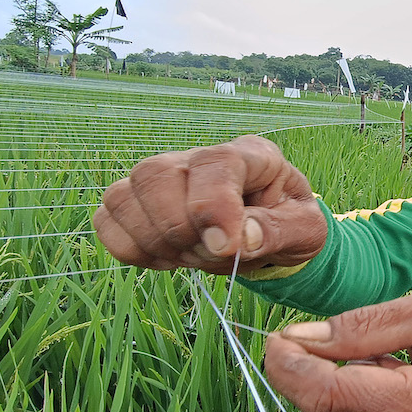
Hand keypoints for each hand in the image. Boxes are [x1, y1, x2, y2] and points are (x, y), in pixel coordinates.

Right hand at [93, 135, 327, 273]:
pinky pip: (106, 220)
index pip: (216, 162)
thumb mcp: (305, 231)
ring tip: (192, 256)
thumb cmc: (289, 224)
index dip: (213, 207)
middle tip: (212, 254)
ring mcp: (162, 176)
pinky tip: (167, 257)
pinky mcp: (136, 202)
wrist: (269, 235)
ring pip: (123, 197)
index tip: (226, 249)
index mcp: (250, 155)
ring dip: (155, 242)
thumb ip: (278, 231)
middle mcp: (197, 157)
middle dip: (179, 230)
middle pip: (155, 175)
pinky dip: (132, 249)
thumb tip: (241, 239)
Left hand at [264, 288, 411, 411]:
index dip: (293, 368)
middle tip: (345, 338)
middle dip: (318, 370)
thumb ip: (367, 324)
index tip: (278, 338)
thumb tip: (301, 339)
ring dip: (348, 387)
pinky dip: (363, 408)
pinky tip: (400, 394)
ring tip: (399, 369)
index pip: (336, 398)